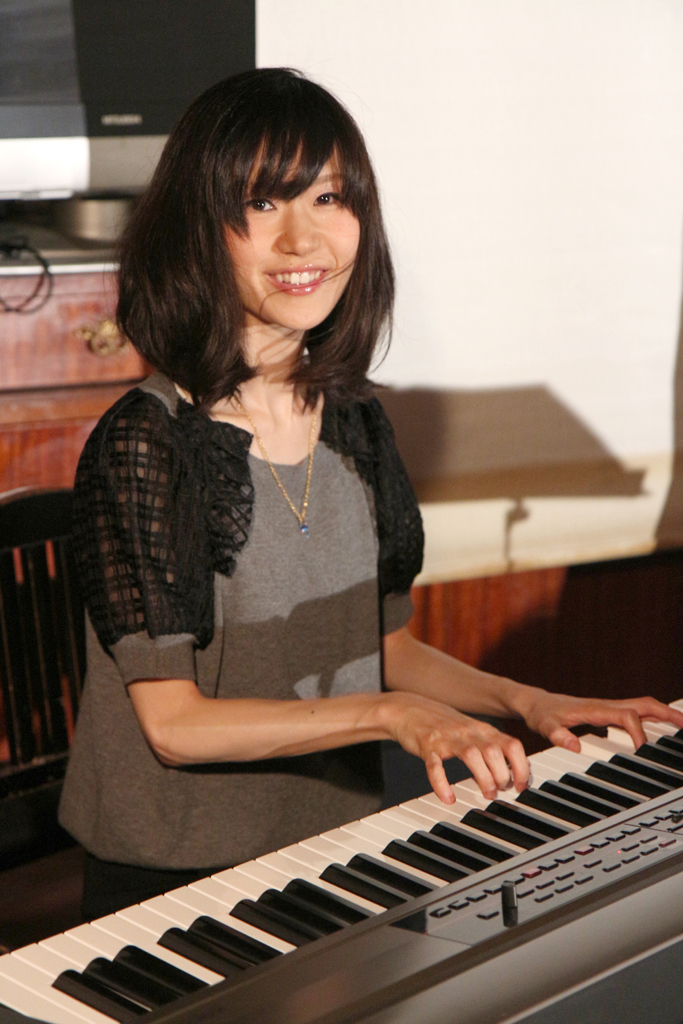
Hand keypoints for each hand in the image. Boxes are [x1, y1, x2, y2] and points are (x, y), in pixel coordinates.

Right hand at [381, 691, 529, 804]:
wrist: (408, 709)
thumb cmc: (443, 725)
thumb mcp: (472, 733)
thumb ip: (491, 749)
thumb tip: (512, 774)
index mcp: (482, 730)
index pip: (512, 745)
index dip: (521, 767)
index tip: (522, 786)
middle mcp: (468, 732)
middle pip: (494, 751)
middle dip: (502, 776)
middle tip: (499, 791)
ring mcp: (447, 737)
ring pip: (471, 755)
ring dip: (483, 778)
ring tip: (486, 794)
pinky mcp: (426, 746)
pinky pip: (435, 765)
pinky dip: (442, 784)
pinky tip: (448, 797)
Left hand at [520, 691, 682, 752]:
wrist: (535, 703)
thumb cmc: (541, 714)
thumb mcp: (544, 726)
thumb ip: (557, 735)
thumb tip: (574, 747)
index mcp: (595, 709)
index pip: (626, 716)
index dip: (638, 732)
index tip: (643, 750)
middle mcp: (605, 705)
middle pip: (643, 704)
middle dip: (666, 713)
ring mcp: (608, 707)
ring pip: (642, 706)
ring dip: (663, 714)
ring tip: (682, 725)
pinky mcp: (606, 711)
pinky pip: (635, 712)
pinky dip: (652, 717)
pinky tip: (660, 727)